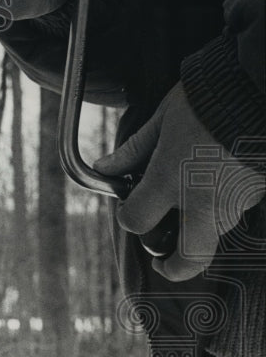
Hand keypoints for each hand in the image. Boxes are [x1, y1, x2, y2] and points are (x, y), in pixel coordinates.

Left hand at [93, 83, 265, 280]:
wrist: (260, 87)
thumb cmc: (207, 97)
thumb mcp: (162, 119)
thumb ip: (134, 150)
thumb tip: (105, 167)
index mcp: (170, 180)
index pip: (136, 221)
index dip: (127, 217)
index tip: (129, 208)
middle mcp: (203, 200)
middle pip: (189, 259)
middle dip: (174, 268)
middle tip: (164, 263)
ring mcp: (236, 201)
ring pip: (214, 231)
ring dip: (200, 226)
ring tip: (192, 194)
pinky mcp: (260, 193)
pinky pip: (236, 209)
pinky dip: (223, 202)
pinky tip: (218, 176)